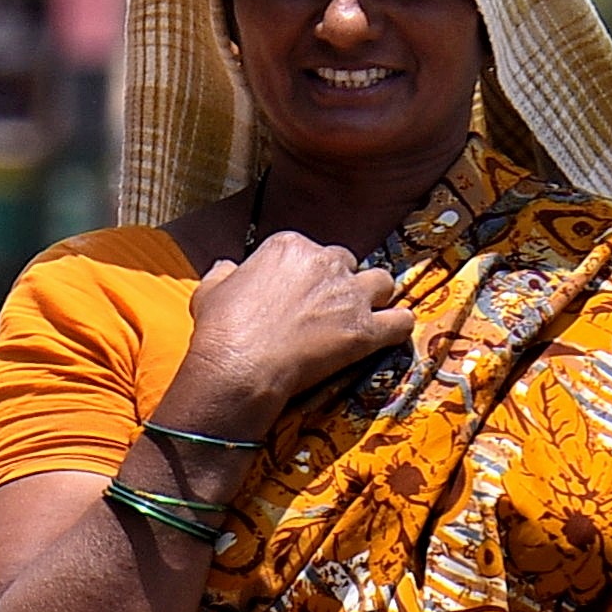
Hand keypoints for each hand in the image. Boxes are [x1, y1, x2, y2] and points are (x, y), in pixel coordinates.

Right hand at [179, 233, 410, 425]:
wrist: (240, 366)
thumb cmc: (221, 328)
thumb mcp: (210, 290)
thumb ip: (224, 273)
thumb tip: (225, 266)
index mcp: (289, 246)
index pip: (311, 251)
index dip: (306, 275)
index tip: (298, 295)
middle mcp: (324, 262)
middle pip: (347, 263)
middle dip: (341, 283)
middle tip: (327, 309)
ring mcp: (348, 295)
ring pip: (382, 282)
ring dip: (375, 297)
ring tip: (363, 316)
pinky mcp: (364, 330)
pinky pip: (401, 321)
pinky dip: (398, 327)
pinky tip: (389, 334)